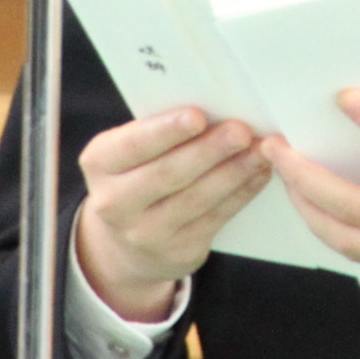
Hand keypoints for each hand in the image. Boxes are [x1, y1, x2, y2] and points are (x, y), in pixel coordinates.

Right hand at [73, 107, 270, 321]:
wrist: (127, 242)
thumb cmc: (138, 174)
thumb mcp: (129, 153)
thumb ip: (159, 131)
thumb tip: (215, 106)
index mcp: (99, 164)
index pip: (133, 145)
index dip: (166, 131)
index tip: (198, 115)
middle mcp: (114, 203)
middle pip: (168, 173)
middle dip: (209, 150)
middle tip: (241, 131)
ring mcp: (145, 234)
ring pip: (197, 198)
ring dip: (234, 171)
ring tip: (260, 150)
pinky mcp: (178, 252)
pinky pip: (215, 218)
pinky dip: (241, 193)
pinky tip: (258, 173)